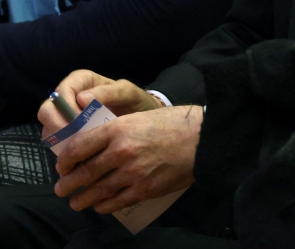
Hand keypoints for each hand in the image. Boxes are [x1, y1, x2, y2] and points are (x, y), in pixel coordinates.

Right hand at [39, 70, 162, 136]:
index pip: (61, 92)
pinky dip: (64, 148)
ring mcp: (65, 116)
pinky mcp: (68, 133)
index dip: (65, 108)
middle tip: (74, 138)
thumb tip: (81, 99)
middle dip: (57, 125)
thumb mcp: (128, 93)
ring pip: (48, 128)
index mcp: (80, 81)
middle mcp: (68, 97)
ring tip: (80, 147)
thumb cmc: (134, 101)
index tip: (79, 122)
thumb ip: (110, 92)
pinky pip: (56, 141)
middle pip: (46, 110)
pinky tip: (80, 154)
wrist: (142, 119)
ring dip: (60, 139)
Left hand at [54, 105, 201, 213]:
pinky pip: (115, 202)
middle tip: (62, 188)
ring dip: (82, 199)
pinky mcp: (144, 189)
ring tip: (76, 202)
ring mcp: (132, 173)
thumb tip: (94, 147)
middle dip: (68, 184)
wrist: (204, 139)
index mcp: (119, 129)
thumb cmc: (175, 124)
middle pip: (84, 172)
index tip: (63, 165)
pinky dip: (103, 206)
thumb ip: (117, 131)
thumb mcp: (141, 117)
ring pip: (96, 191)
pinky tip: (100, 205)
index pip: (79, 147)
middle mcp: (121, 152)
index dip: (65, 159)